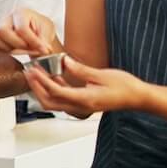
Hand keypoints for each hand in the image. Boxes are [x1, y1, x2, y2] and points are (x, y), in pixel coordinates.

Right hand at [0, 7, 60, 56]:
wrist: (37, 30)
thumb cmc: (41, 27)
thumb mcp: (48, 30)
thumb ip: (44, 40)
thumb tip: (44, 50)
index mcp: (21, 12)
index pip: (21, 28)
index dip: (32, 42)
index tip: (43, 50)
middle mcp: (7, 18)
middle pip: (2, 31)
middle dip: (17, 45)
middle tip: (30, 50)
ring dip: (9, 49)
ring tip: (24, 51)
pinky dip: (4, 52)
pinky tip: (17, 52)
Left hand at [23, 54, 146, 117]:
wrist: (137, 98)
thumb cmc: (125, 86)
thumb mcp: (102, 74)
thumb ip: (80, 69)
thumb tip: (63, 61)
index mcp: (84, 99)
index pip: (56, 91)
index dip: (42, 81)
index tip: (33, 70)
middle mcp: (80, 106)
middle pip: (49, 102)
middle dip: (36, 88)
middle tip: (29, 72)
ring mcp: (81, 107)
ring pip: (55, 102)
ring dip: (43, 89)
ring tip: (36, 73)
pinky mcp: (83, 103)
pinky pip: (63, 99)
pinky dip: (54, 89)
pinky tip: (52, 76)